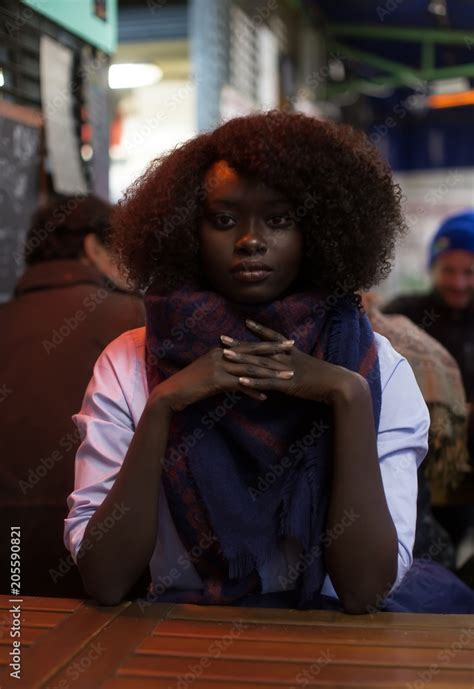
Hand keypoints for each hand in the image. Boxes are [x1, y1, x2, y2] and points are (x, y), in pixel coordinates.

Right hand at [148, 336, 295, 412]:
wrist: (172, 393)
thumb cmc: (190, 384)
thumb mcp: (210, 373)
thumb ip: (226, 370)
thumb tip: (241, 375)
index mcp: (221, 350)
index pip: (248, 346)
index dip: (267, 344)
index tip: (284, 342)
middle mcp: (221, 354)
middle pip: (252, 354)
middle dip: (274, 353)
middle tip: (293, 350)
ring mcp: (218, 366)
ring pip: (249, 369)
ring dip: (269, 374)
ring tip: (286, 377)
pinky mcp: (216, 380)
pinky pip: (239, 385)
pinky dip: (252, 392)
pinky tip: (264, 397)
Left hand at [225, 319, 356, 403]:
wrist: (339, 384)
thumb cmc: (326, 377)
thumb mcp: (310, 366)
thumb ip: (297, 364)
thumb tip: (287, 365)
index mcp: (292, 352)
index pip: (272, 337)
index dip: (259, 330)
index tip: (245, 322)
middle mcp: (286, 358)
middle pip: (259, 349)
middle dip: (239, 344)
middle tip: (222, 339)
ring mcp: (286, 370)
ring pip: (259, 364)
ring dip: (241, 360)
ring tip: (224, 356)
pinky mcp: (287, 385)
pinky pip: (267, 383)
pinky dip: (253, 382)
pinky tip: (239, 382)